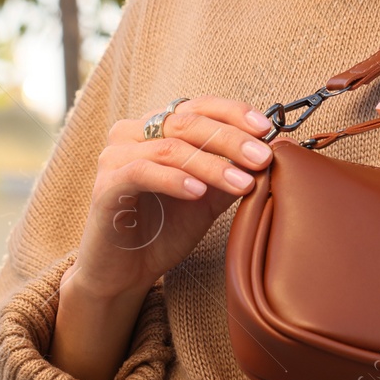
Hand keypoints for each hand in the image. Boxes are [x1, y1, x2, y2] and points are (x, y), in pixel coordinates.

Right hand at [71, 96, 274, 300]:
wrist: (126, 272)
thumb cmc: (165, 229)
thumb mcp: (209, 197)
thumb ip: (232, 171)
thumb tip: (272, 151)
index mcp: (157, 127)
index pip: (199, 107)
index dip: (234, 113)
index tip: (266, 129)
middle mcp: (133, 133)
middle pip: (188, 123)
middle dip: (231, 139)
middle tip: (262, 158)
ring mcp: (115, 156)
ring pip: (170, 147)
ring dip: (211, 165)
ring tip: (241, 182)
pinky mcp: (106, 185)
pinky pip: (143, 172)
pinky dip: (175, 180)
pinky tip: (199, 192)